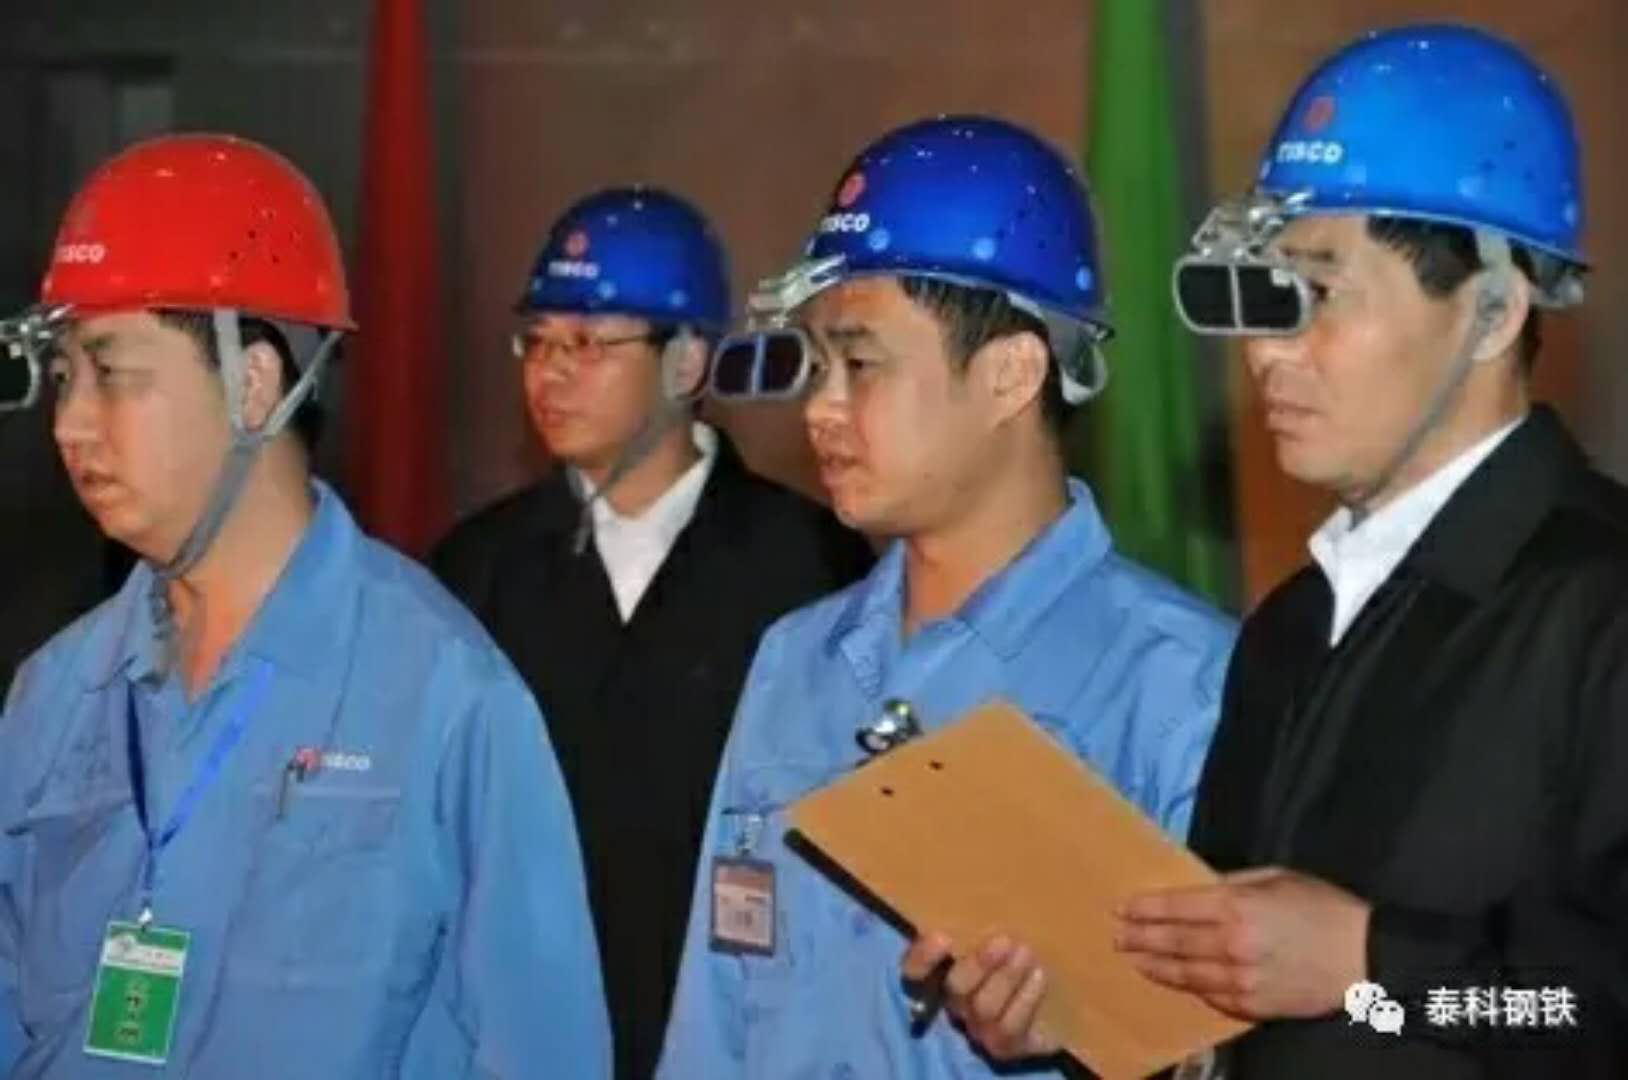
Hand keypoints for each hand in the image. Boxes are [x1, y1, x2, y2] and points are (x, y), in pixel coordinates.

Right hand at [900, 931, 1059, 1059]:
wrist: (1062, 1002)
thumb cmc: (1025, 954)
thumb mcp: (1007, 932)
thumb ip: (989, 919)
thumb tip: (992, 875)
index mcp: (947, 973)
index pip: (915, 970)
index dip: (922, 958)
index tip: (942, 936)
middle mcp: (958, 1003)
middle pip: (955, 988)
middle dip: (977, 966)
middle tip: (1003, 941)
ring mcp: (980, 1028)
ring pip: (983, 1008)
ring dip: (1005, 979)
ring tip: (1026, 953)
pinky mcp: (1006, 1046)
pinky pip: (1009, 1029)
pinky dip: (1024, 1000)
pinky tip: (1039, 976)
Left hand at [1115, 867, 1370, 1019]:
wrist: (1364, 958)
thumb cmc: (1323, 908)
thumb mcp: (1277, 878)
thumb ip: (1234, 883)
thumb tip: (1199, 888)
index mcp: (1237, 906)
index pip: (1176, 907)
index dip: (1145, 908)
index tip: (1122, 908)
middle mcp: (1232, 944)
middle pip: (1173, 942)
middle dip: (1140, 938)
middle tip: (1116, 937)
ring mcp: (1241, 979)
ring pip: (1186, 975)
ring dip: (1156, 967)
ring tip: (1135, 960)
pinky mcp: (1253, 1005)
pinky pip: (1211, 997)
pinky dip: (1190, 988)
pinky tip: (1176, 981)